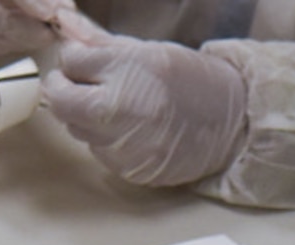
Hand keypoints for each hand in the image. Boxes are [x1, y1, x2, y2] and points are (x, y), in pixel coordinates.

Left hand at [42, 36, 246, 186]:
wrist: (233, 124)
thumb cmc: (193, 83)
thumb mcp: (148, 52)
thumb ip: (100, 41)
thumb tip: (65, 24)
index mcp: (127, 70)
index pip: (71, 61)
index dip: (75, 60)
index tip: (87, 62)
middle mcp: (122, 109)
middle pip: (61, 99)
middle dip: (65, 89)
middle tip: (82, 86)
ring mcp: (125, 145)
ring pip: (76, 128)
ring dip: (86, 117)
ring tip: (119, 109)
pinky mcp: (130, 169)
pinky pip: (99, 152)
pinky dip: (107, 141)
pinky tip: (134, 131)